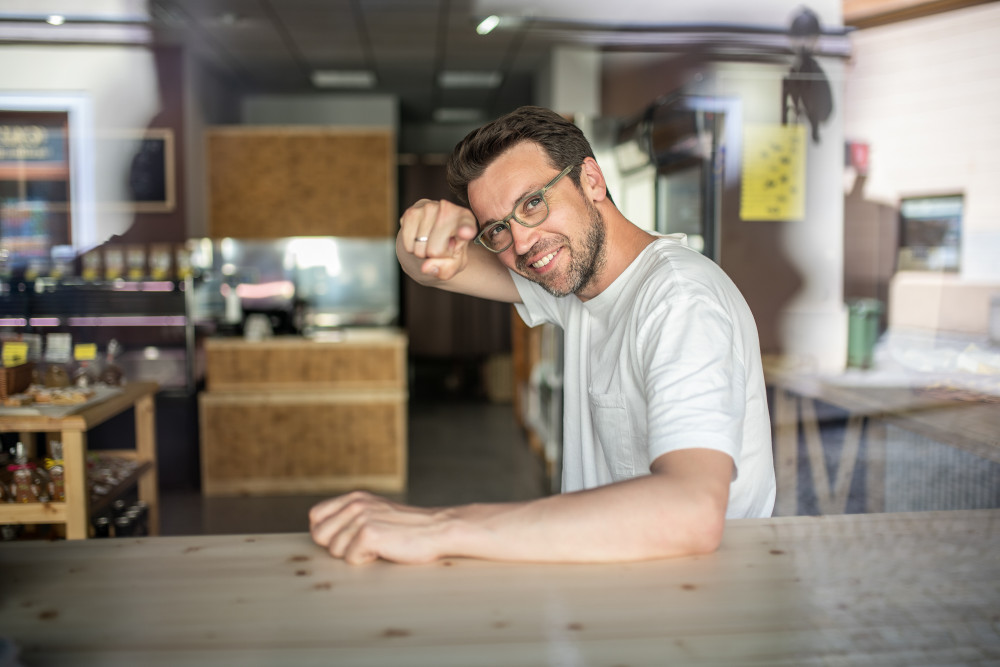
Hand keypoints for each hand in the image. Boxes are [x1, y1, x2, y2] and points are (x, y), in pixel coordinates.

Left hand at [309, 491, 452, 564]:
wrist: (438, 529)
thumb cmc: (407, 528)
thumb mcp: (375, 512)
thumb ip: (350, 516)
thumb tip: (320, 533)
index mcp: (354, 497)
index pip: (316, 516)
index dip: (326, 533)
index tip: (346, 538)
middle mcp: (355, 504)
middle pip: (320, 535)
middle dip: (337, 546)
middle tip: (362, 544)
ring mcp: (361, 517)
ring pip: (335, 550)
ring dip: (355, 554)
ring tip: (377, 545)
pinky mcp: (369, 534)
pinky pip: (350, 559)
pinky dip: (366, 560)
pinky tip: (383, 550)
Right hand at [399, 199, 478, 280]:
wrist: (429, 238)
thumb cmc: (448, 250)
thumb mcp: (455, 263)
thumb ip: (448, 268)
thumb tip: (425, 267)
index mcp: (466, 219)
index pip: (466, 225)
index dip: (466, 230)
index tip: (466, 233)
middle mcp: (448, 208)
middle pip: (435, 250)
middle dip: (434, 257)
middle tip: (440, 248)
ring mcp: (428, 207)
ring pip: (420, 249)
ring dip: (422, 252)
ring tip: (429, 242)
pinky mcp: (411, 212)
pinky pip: (408, 244)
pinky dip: (411, 248)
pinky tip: (419, 238)